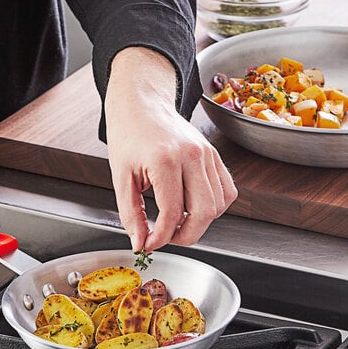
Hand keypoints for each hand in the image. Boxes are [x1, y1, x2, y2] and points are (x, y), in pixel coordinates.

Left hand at [105, 47, 236, 251]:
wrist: (142, 105)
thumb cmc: (129, 135)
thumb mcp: (120, 177)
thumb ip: (131, 214)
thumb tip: (140, 242)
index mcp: (165, 160)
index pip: (172, 212)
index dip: (161, 237)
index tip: (150, 243)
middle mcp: (192, 156)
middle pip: (204, 212)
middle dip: (186, 235)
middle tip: (167, 238)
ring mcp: (208, 154)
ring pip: (219, 205)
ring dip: (201, 222)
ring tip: (178, 222)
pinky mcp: (215, 155)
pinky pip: (227, 191)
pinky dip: (215, 206)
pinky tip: (193, 207)